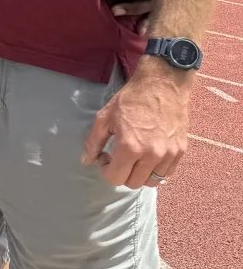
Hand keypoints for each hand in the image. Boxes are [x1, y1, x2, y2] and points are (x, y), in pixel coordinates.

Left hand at [81, 62, 191, 187]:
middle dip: (121, 174)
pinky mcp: (181, 151)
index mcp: (130, 147)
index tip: (105, 157)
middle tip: (118, 158)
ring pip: (151, 181)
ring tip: (134, 158)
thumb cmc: (131, 100)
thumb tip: (86, 160)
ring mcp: (169, 154)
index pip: (115, 178)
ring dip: (139, 174)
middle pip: (133, 183)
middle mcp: (152, 155)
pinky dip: (155, 170)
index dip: (105, 170)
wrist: (162, 85)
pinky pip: (167, 173)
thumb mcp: (104, 118)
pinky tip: (148, 156)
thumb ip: (93, 142)